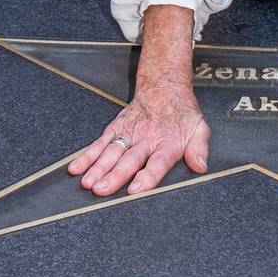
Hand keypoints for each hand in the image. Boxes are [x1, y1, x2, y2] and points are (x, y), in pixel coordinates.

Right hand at [68, 79, 209, 195]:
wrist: (165, 86)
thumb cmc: (182, 113)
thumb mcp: (199, 128)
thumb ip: (199, 148)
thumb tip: (201, 166)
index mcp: (167, 143)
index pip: (157, 163)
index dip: (146, 176)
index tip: (135, 190)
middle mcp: (146, 139)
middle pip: (129, 160)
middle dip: (115, 175)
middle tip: (102, 190)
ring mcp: (129, 133)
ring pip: (112, 151)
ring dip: (98, 167)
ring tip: (88, 182)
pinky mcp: (117, 127)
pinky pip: (101, 142)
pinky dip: (88, 154)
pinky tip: (76, 167)